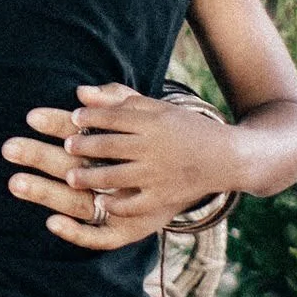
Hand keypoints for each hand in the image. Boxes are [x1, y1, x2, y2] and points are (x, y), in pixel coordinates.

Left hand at [2, 82, 239, 250]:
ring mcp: (158, 175)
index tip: (74, 118)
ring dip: (89, 178)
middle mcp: (154, 148)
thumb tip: (80, 92)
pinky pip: (133, 204)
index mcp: (153, 123)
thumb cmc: (186, 129)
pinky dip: (115, 204)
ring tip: (71, 177)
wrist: (228, 158)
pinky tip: (101, 202)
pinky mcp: (164, 197)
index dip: (90, 117)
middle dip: (83, 146)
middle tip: (67, 146)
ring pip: (114, 176)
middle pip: (109, 146)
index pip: (114, 118)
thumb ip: (119, 99)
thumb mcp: (158, 108)